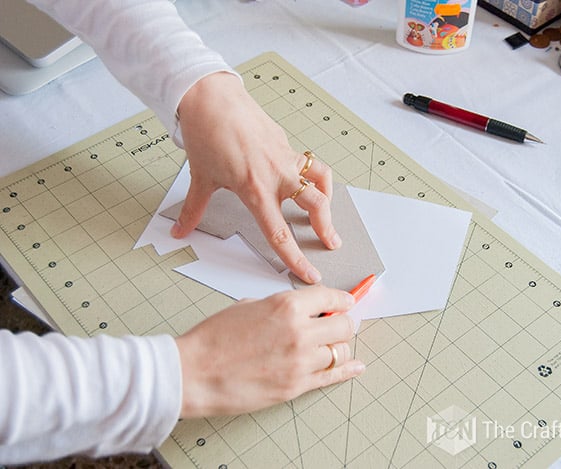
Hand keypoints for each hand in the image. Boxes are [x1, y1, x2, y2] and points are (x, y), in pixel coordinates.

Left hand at [173, 72, 341, 283]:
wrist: (210, 98)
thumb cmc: (205, 135)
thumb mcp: (200, 178)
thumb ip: (193, 210)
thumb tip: (178, 231)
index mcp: (254, 190)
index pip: (280, 233)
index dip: (296, 258)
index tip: (309, 274)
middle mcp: (276, 175)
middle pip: (314, 206)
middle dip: (326, 228)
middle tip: (331, 243)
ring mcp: (284, 157)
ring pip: (320, 181)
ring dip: (327, 200)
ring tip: (326, 212)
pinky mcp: (286, 144)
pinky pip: (308, 163)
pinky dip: (313, 175)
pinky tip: (306, 181)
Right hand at [175, 286, 364, 418]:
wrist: (194, 372)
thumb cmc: (213, 339)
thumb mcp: (249, 306)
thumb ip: (280, 307)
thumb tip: (301, 311)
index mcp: (287, 306)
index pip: (330, 298)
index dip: (342, 300)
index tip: (347, 302)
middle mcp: (299, 332)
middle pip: (343, 326)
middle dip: (342, 324)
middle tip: (337, 325)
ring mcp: (300, 362)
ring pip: (340, 352)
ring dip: (338, 347)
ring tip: (331, 346)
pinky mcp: (296, 387)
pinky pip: (332, 377)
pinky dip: (348, 370)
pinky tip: (356, 366)